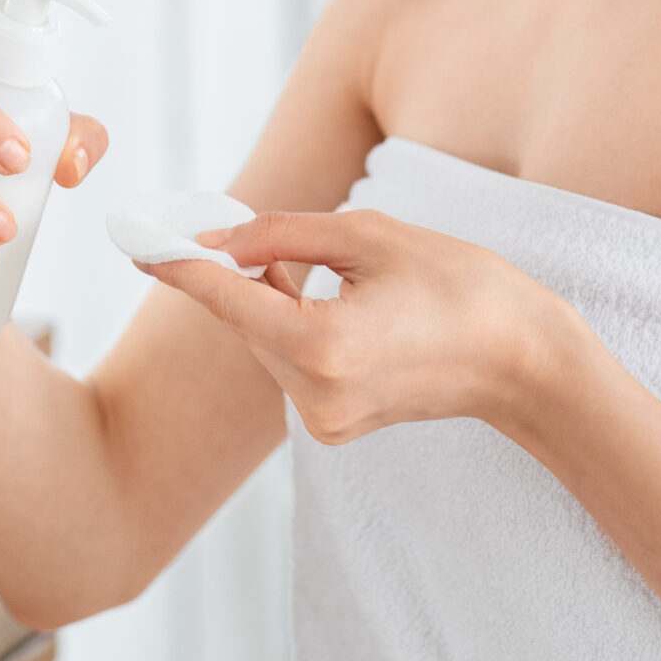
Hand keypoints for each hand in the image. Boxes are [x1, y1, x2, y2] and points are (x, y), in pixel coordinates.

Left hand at [134, 209, 567, 440]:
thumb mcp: (372, 236)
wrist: (523, 362)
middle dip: (243, 274)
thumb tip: (219, 238)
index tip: (137, 243)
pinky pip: (290, 365)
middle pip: (246, 320)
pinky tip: (348, 311)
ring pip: (266, 342)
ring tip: (347, 277)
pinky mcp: (333, 428)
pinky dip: (298, 330)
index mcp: (323, 344)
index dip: (178, 266)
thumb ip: (284, 234)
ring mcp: (323, 421)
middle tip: (260, 232)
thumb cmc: (461, 285)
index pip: (227, 299)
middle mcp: (314, 394)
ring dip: (277, 301)